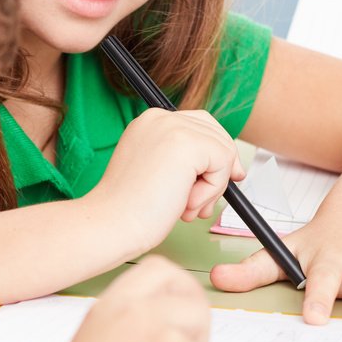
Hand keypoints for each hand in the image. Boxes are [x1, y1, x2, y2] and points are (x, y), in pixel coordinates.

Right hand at [87, 108, 244, 253]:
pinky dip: (212, 190)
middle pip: (216, 133)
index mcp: (149, 122)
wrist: (112, 223)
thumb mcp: (159, 173)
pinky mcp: (187, 143)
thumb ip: (185, 162)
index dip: (215, 153)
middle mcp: (160, 117)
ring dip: (212, 187)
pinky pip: (224, 163)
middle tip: (205, 202)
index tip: (226, 177)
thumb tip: (229, 163)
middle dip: (219, 170)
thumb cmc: (130, 209)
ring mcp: (173, 127)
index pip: (198, 125)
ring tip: (185, 207)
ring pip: (223, 151)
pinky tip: (185, 204)